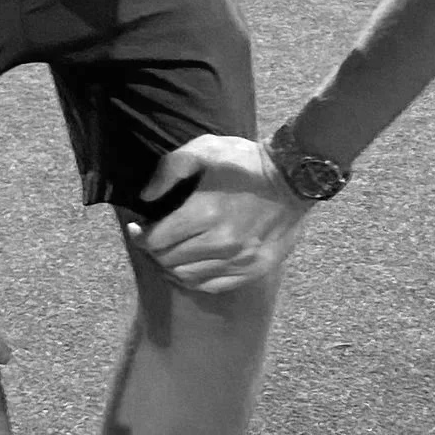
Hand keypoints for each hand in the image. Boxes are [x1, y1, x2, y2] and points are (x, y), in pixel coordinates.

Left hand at [124, 135, 310, 293]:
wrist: (294, 177)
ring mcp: (239, 260)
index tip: (140, 227)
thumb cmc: (246, 161)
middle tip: (155, 238)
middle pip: (169, 261)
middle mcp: (220, 242)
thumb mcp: (205, 149)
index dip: (141, 235)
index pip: (156, 240)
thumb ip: (169, 170)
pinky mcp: (254, 269)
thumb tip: (145, 197)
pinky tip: (192, 267)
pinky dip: (195, 280)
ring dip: (172, 267)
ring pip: (188, 277)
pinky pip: (213, 285)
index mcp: (204, 213)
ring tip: (172, 253)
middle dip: (155, 250)